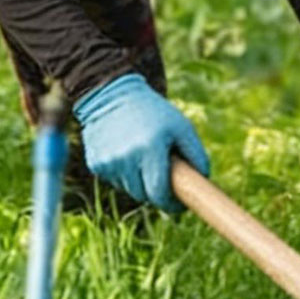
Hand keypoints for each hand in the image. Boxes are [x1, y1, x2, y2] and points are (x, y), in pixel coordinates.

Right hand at [72, 73, 210, 213]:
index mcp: (150, 148)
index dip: (171, 204)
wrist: (112, 94)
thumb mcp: (181, 126)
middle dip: (156, 191)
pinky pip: (115, 180)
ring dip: (139, 181)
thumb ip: (196, 154)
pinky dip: (124, 173)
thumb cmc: (154, 112)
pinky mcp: (96, 164)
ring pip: (130, 189)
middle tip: (163, 177)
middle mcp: (126, 157)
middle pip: (144, 195)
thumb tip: (204, 180)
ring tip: (143, 156)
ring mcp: (108, 162)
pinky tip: (125, 152)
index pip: (159, 194)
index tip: (179, 204)